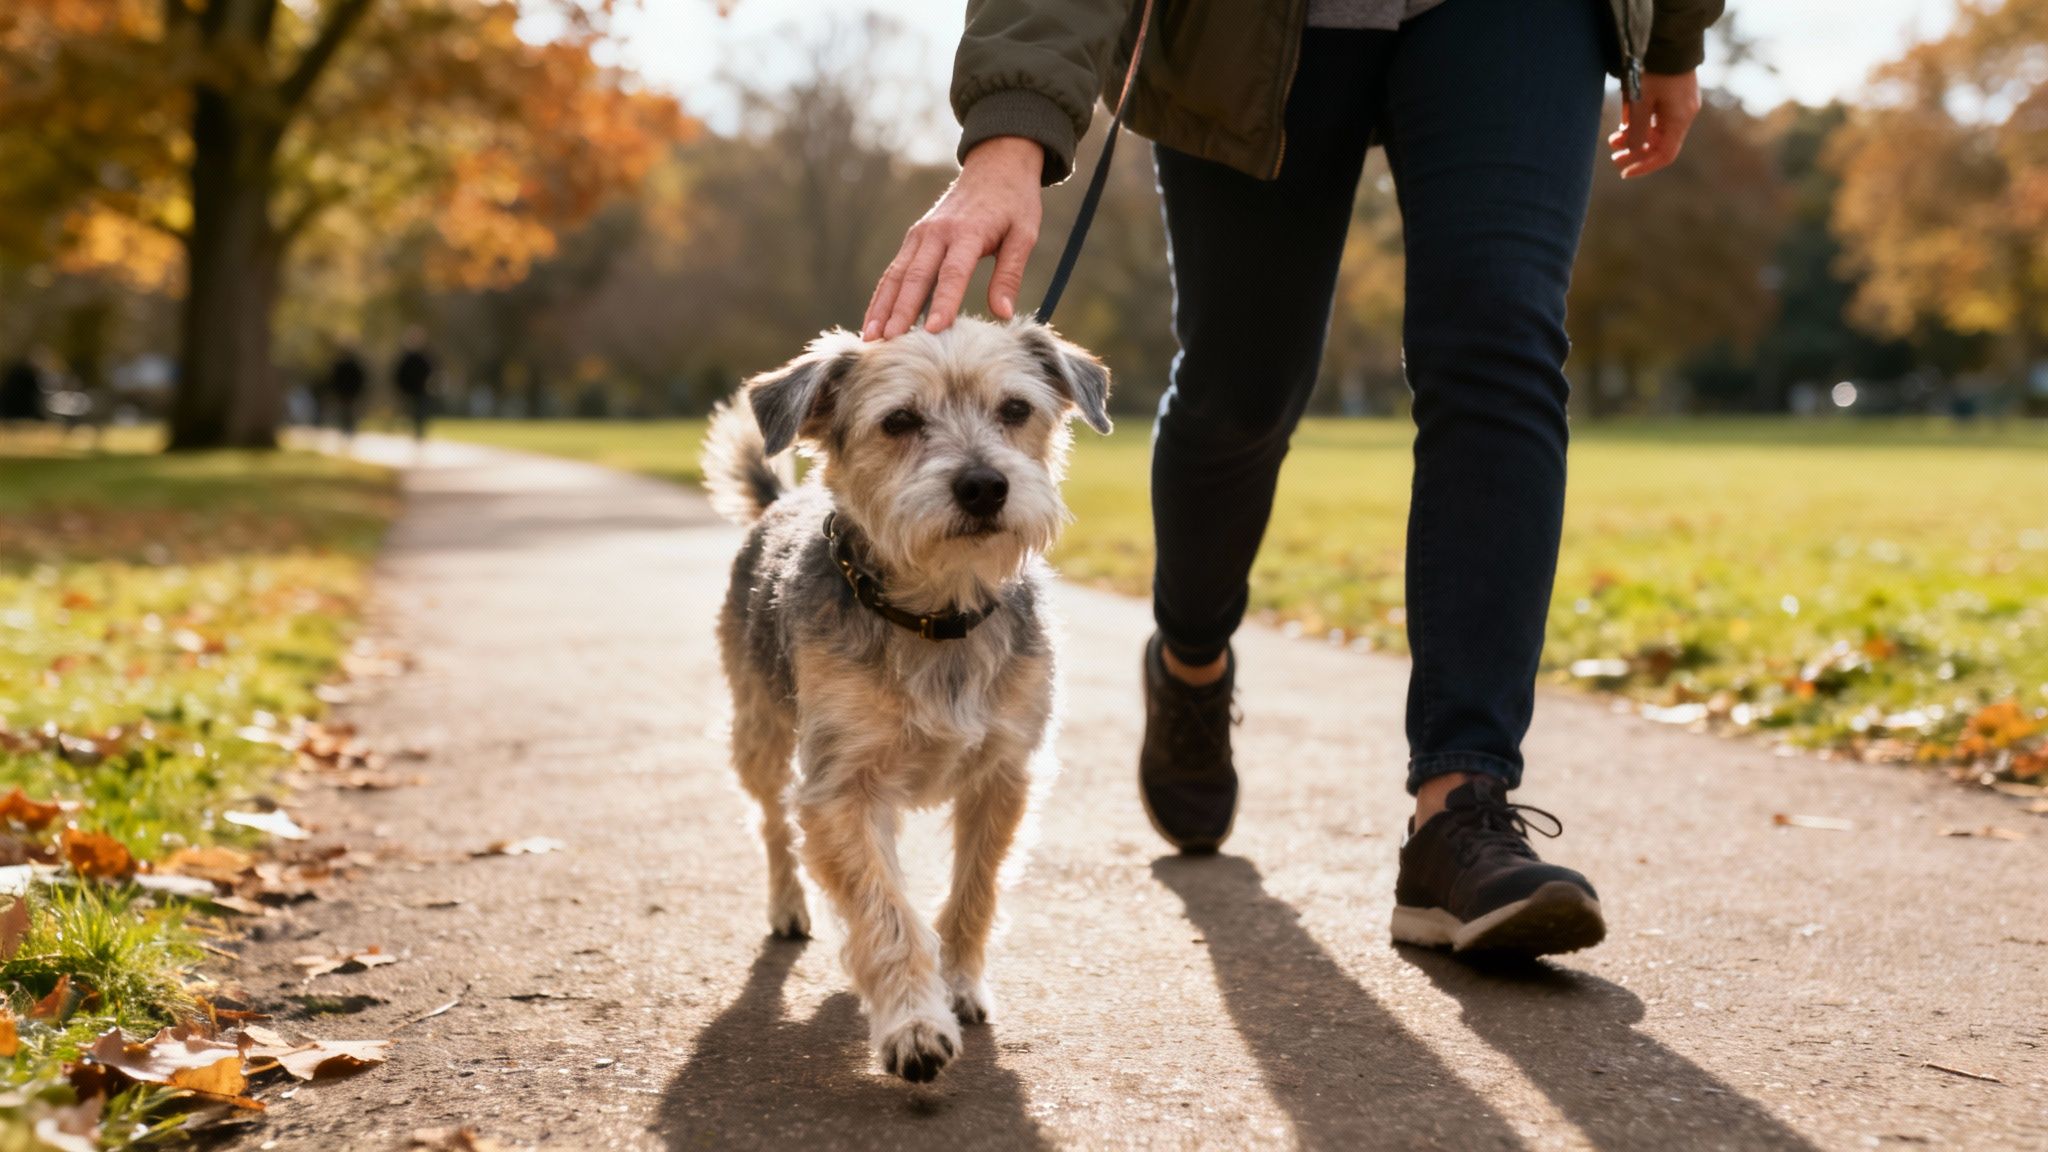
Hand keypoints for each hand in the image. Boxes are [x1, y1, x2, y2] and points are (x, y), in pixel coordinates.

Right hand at [864, 136, 1043, 339]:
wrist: (995, 165)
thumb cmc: (1013, 203)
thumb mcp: (1023, 234)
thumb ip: (1010, 274)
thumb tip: (1003, 314)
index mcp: (968, 231)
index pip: (953, 273)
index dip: (943, 302)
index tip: (934, 330)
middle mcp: (937, 232)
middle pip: (916, 276)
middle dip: (901, 310)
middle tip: (890, 341)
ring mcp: (921, 234)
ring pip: (897, 275)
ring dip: (882, 307)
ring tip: (871, 337)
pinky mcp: (914, 239)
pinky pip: (895, 271)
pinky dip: (882, 297)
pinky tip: (874, 321)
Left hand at [1609, 70, 1700, 178]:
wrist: (1670, 41)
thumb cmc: (1655, 71)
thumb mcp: (1641, 102)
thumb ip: (1636, 129)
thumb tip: (1631, 151)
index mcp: (1680, 120)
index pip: (1665, 155)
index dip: (1644, 167)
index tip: (1624, 173)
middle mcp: (1684, 115)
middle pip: (1660, 144)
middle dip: (1636, 151)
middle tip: (1613, 157)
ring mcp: (1681, 105)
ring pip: (1656, 131)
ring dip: (1635, 137)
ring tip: (1613, 139)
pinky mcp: (1674, 96)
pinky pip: (1657, 117)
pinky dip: (1641, 122)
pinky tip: (1624, 123)